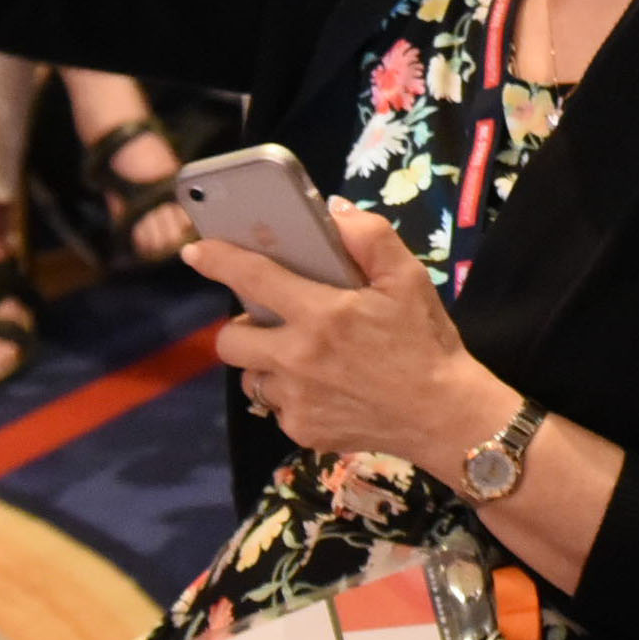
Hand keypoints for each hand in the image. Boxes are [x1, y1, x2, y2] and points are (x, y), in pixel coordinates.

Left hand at [197, 205, 508, 470]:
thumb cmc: (425, 340)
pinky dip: (291, 395)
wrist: (443, 414)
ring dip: (267, 363)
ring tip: (304, 359)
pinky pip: (276, 407)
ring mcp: (293, 399)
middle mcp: (295, 357)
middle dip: (244, 326)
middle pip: (230, 339)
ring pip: (250, 376)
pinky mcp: (299, 429)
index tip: (196, 251)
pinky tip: (326, 390)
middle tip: (276, 322)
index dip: (219, 260)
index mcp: (321, 313)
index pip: (253, 279)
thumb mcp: (410, 279)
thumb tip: (332, 210)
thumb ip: (371, 238)